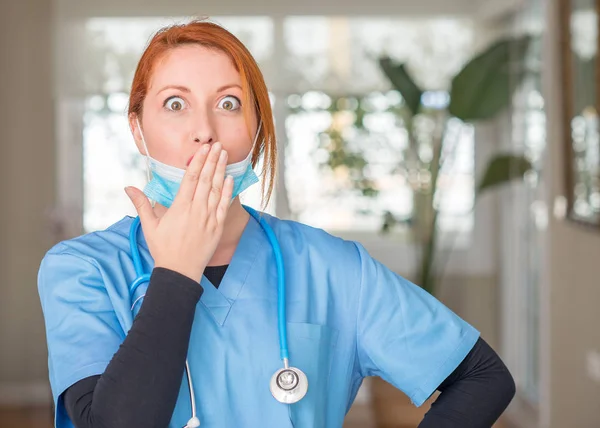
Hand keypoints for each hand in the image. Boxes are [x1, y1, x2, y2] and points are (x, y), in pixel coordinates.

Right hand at [125, 142, 233, 281]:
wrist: (180, 272)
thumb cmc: (163, 249)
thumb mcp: (149, 226)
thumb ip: (141, 204)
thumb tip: (128, 187)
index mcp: (180, 208)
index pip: (191, 179)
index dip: (198, 162)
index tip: (203, 149)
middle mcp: (196, 210)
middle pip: (206, 180)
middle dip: (212, 160)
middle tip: (217, 145)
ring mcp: (209, 218)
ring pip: (217, 189)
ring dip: (221, 171)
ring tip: (224, 155)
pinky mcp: (217, 227)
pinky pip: (224, 205)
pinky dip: (228, 191)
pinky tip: (230, 178)